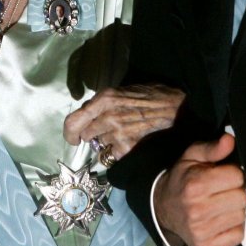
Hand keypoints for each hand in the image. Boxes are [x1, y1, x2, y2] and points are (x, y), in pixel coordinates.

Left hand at [63, 83, 185, 159]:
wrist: (176, 108)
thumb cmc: (151, 96)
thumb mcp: (122, 91)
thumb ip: (103, 103)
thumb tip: (89, 115)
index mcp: (104, 99)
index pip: (73, 121)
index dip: (70, 133)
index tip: (73, 139)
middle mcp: (107, 116)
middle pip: (86, 136)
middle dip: (93, 136)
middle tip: (105, 133)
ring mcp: (117, 133)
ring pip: (101, 145)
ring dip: (108, 143)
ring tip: (124, 134)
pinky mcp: (127, 147)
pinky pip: (113, 155)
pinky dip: (119, 152)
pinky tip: (131, 142)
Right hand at [153, 134, 245, 245]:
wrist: (162, 207)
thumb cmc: (181, 179)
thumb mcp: (192, 157)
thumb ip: (212, 148)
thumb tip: (230, 140)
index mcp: (195, 184)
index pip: (237, 177)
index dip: (233, 173)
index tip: (223, 175)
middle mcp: (198, 209)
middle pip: (242, 198)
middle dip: (235, 191)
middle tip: (222, 190)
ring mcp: (202, 230)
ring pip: (241, 216)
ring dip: (234, 209)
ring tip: (220, 204)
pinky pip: (238, 236)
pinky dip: (233, 227)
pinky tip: (220, 219)